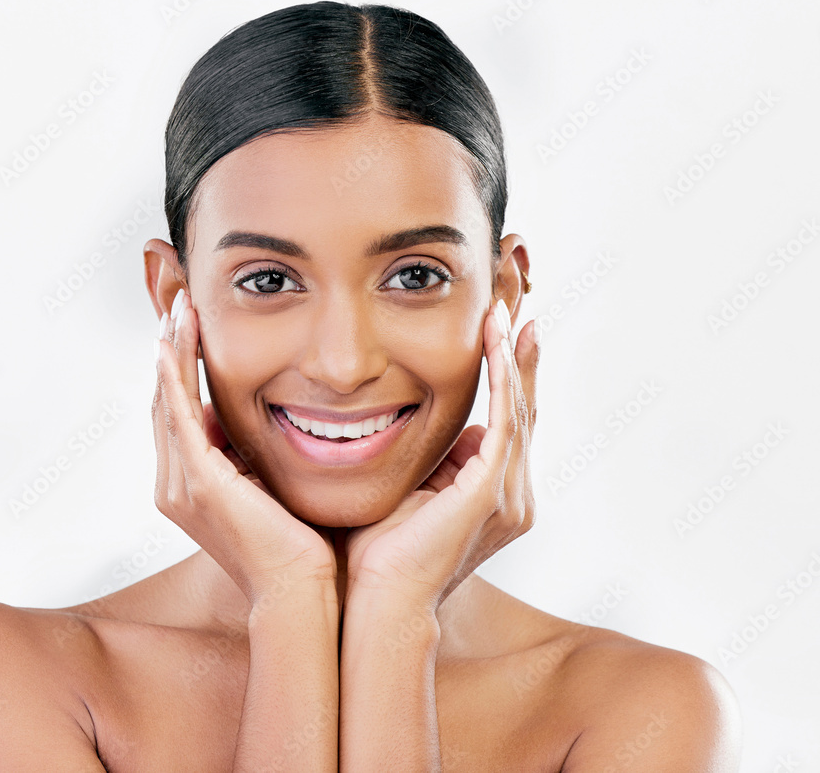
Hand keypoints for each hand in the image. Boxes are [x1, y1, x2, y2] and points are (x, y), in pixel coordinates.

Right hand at [153, 289, 336, 606]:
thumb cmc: (296, 543)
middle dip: (171, 347)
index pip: (178, 411)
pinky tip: (172, 343)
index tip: (191, 323)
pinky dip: (173, 378)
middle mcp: (175, 483)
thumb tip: (262, 419)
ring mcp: (181, 485)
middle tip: (179, 300)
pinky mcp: (199, 483)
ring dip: (172, 350)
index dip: (180, 365)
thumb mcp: (268, 484)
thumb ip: (253, 454)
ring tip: (180, 307)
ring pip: (167, 401)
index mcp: (190, 484)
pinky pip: (179, 418)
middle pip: (164, 400)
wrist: (301, 590)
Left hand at [343, 300, 538, 612]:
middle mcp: (513, 494)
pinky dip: (501, 376)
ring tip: (508, 308)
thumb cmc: (380, 553)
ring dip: (512, 354)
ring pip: (518, 408)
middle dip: (520, 353)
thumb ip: (431, 462)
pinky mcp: (491, 491)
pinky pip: (503, 420)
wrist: (378, 601)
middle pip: (523, 408)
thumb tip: (436, 430)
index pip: (507, 421)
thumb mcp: (412, 492)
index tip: (502, 327)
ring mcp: (507, 494)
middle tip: (518, 301)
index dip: (508, 373)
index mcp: (494, 496)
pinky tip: (497, 338)